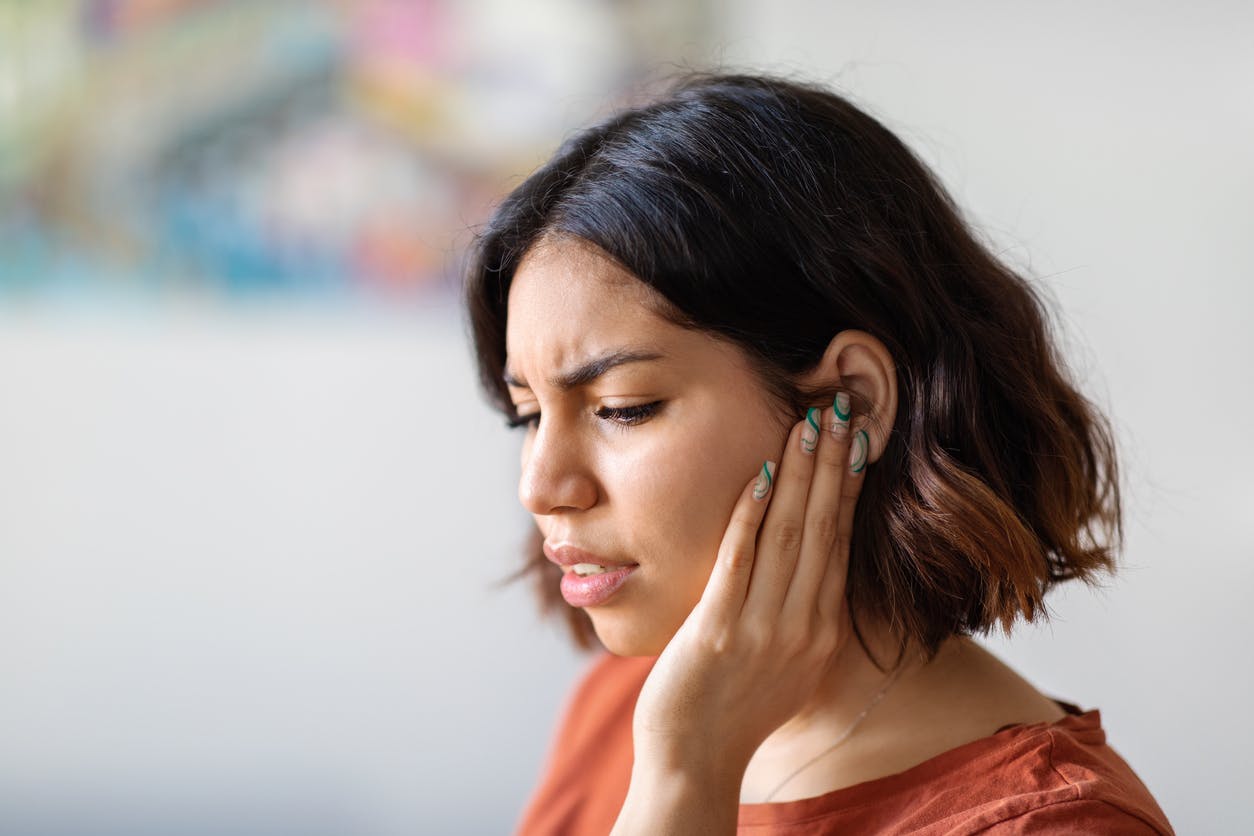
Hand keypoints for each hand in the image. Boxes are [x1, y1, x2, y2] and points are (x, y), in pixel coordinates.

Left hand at [630, 397, 868, 780]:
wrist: (695, 761)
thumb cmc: (732, 710)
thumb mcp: (785, 663)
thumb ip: (798, 615)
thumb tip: (807, 569)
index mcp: (821, 630)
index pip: (842, 542)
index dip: (848, 486)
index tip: (854, 439)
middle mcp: (804, 626)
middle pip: (825, 529)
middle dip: (832, 465)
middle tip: (840, 410)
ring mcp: (764, 629)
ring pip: (790, 536)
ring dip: (800, 475)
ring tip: (808, 424)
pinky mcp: (720, 630)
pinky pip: (741, 561)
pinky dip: (752, 515)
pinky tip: (759, 474)